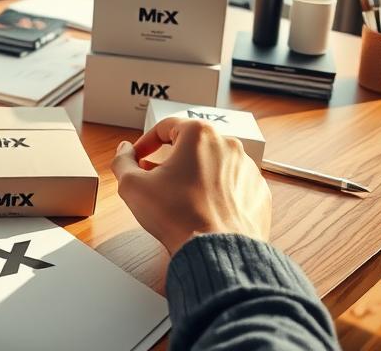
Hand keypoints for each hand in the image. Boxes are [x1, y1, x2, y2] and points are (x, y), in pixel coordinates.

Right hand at [111, 117, 270, 255]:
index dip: (145, 143)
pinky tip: (202, 209)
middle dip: (170, 159)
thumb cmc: (177, 216)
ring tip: (178, 197)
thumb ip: (122, 161)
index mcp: (199, 134)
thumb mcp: (132, 185)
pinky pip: (232, 185)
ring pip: (213, 164)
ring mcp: (247, 168)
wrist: (216, 252)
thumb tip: (125, 150)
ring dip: (194, 174)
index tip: (137, 158)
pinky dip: (216, 192)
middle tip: (154, 178)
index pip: (164, 127)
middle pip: (191, 144)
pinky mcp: (258, 192)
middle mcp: (228, 144)